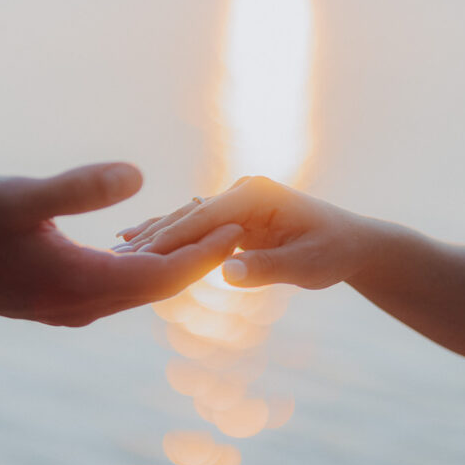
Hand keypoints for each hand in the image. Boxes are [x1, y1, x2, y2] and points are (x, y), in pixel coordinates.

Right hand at [0, 163, 242, 325]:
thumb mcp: (19, 198)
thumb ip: (78, 188)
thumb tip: (138, 175)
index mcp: (81, 284)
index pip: (164, 276)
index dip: (204, 253)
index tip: (239, 228)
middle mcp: (82, 303)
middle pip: (159, 284)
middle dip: (198, 256)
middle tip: (232, 222)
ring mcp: (70, 303)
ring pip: (139, 284)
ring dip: (171, 258)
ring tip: (202, 226)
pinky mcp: (58, 295)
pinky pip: (117, 281)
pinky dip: (142, 260)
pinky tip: (149, 238)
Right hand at [115, 176, 368, 288]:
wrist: (350, 244)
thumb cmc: (333, 252)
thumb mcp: (306, 266)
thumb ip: (267, 268)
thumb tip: (228, 273)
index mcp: (258, 194)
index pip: (206, 216)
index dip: (172, 236)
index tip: (140, 256)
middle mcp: (242, 191)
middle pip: (189, 215)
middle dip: (154, 235)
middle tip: (115, 255)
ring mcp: (235, 202)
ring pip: (187, 220)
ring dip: (154, 235)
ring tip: (115, 249)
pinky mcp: (232, 217)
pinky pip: (195, 228)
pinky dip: (168, 237)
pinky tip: (135, 242)